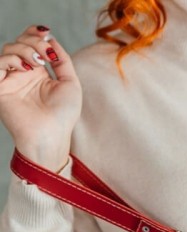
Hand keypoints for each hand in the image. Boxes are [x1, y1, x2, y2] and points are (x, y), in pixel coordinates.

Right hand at [0, 24, 81, 171]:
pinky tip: (26, 68)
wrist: (52, 135)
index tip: (45, 33)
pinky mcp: (0, 88)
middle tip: (44, 53)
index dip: (34, 34)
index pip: (30, 45)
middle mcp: (23, 75)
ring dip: (24, 49)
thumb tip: (52, 40)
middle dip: (32, 40)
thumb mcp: (71, 84)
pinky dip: (11, 59)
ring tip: (37, 62)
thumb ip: (63, 60)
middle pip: (19, 43)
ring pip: (8, 50)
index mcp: (39, 74)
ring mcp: (11, 81)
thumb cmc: (64, 116)